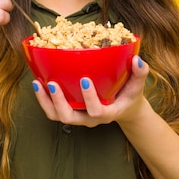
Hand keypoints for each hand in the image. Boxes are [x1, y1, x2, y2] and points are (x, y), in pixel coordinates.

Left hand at [32, 55, 149, 126]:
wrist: (125, 108)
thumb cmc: (130, 95)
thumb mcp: (138, 85)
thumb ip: (140, 73)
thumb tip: (137, 60)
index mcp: (107, 113)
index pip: (97, 112)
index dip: (89, 98)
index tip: (85, 79)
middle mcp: (90, 118)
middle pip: (70, 118)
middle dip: (59, 103)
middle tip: (52, 84)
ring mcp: (79, 116)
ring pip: (57, 116)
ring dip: (45, 101)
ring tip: (37, 83)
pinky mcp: (71, 111)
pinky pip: (53, 110)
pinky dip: (43, 98)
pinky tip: (38, 82)